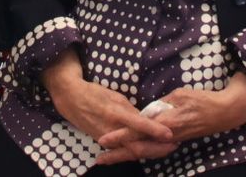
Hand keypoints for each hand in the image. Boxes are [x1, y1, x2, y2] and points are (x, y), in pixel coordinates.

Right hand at [41, 52, 172, 152]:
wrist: (71, 99)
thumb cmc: (94, 94)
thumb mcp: (115, 96)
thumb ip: (131, 111)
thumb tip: (147, 119)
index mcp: (116, 113)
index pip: (139, 125)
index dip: (155, 131)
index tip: (170, 134)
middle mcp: (112, 130)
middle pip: (137, 146)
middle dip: (157, 149)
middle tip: (175, 145)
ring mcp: (107, 139)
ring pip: (131, 151)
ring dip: (151, 151)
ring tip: (167, 148)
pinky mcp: (104, 143)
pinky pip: (123, 151)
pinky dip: (138, 151)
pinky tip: (150, 150)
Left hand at [96, 74, 245, 164]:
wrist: (225, 112)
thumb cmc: (203, 100)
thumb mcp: (179, 95)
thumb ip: (161, 105)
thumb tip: (147, 110)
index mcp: (166, 123)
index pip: (138, 131)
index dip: (120, 136)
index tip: (104, 139)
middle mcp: (167, 136)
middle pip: (138, 148)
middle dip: (118, 154)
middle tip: (100, 158)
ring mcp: (171, 141)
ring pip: (145, 151)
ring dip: (127, 154)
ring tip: (109, 157)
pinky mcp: (175, 140)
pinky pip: (153, 148)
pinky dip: (140, 151)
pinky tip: (131, 152)